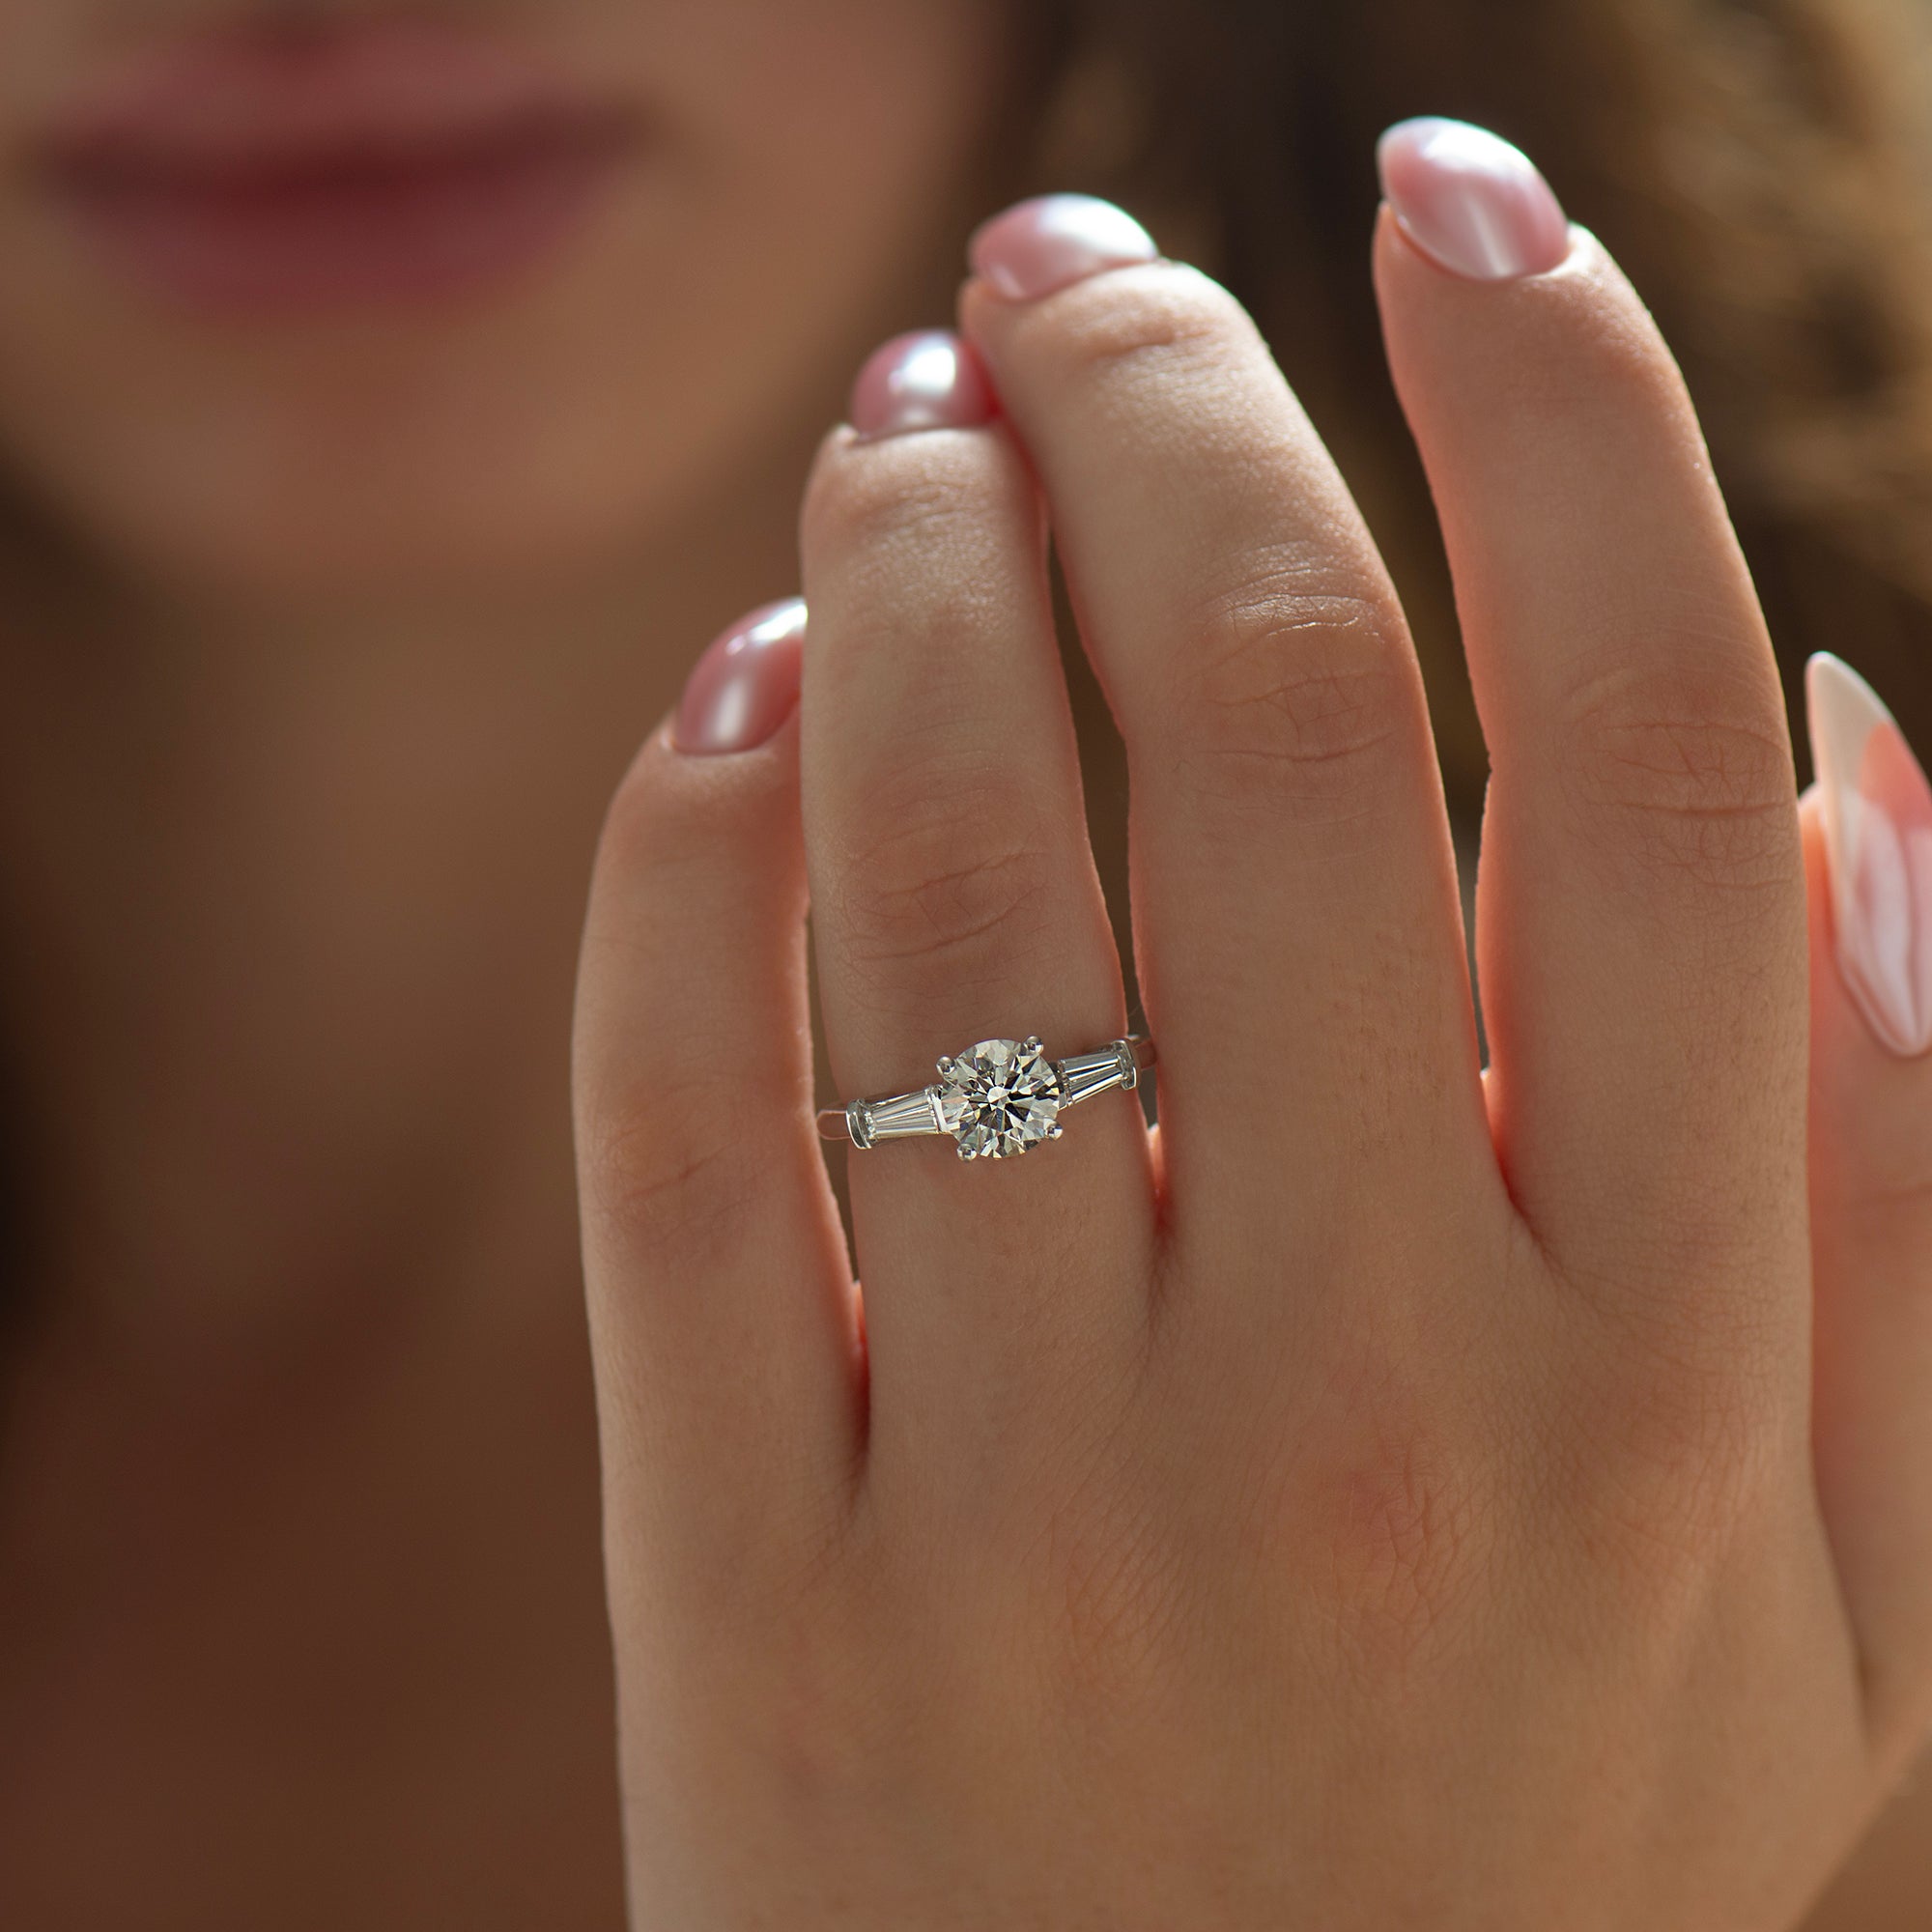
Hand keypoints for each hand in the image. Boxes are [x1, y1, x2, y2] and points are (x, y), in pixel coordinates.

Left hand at [572, 121, 1931, 1928]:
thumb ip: (1899, 1179)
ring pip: (948, 860)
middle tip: (1069, 263)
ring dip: (912, 549)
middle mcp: (1373, 1399)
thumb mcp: (1836, 1593)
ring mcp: (1035, 1500)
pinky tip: (743, 688)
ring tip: (903, 413)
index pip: (1652, 739)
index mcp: (1673, 1369)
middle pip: (1278, 713)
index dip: (1566, 397)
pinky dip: (689, 839)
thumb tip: (1859, 723)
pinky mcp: (758, 1597)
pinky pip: (681, 1114)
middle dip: (1162, 397)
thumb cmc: (1513, 1872)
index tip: (1461, 196)